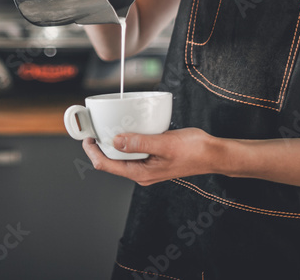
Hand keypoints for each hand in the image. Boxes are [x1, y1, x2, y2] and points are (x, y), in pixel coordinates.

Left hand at [81, 127, 222, 185]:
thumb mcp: (164, 144)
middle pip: (111, 161)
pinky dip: (127, 139)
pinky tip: (128, 128)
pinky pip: (134, 150)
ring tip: (106, 127)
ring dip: (113, 142)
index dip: (92, 152)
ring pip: (122, 156)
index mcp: (140, 173)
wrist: (213, 154)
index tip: (86, 137)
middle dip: (100, 146)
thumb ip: (139, 142)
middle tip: (93, 128)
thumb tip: (116, 141)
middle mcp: (141, 172)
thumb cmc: (194, 151)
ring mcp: (147, 166)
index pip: (107, 165)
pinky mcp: (153, 158)